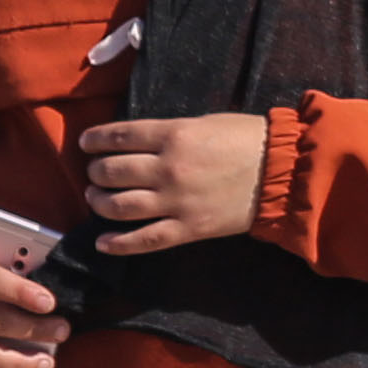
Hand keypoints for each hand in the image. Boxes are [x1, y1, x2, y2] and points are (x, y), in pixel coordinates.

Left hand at [77, 113, 268, 253]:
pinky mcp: (187, 229)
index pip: (118, 137)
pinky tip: (102, 243)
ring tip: (96, 199)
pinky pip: (144, 240)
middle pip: (112, 172)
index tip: (86, 144)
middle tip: (95, 173)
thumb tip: (137, 142)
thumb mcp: (202, 122)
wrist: (281, 173)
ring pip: (120, 206)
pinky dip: (118, 244)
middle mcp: (168, 169)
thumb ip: (168, 133)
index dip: (95, 140)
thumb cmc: (246, 139)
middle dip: (96, 172)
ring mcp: (176, 202)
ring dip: (100, 203)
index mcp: (172, 135)